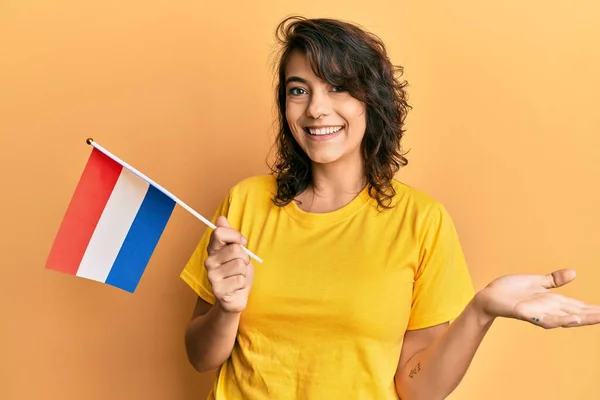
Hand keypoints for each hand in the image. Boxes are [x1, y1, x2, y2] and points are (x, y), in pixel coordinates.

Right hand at [204, 216, 253, 313]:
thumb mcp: (236, 251)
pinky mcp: (218, 290)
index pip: (219, 233)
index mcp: (213, 250)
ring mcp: (212, 277)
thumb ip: (230, 235)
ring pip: (239, 265)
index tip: (242, 242)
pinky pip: (240, 280)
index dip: (235, 235)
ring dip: (244, 271)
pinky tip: (236, 287)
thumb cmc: (237, 272)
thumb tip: (220, 218)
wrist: (236, 296)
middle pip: (235, 250)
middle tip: (241, 265)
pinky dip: (243, 284)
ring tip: (238, 276)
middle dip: (245, 258)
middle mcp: (209, 262)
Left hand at [474, 269, 599, 328]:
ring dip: (580, 319)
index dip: (593, 309)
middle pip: (575, 314)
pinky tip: (570, 319)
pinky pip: (543, 319)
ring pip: (562, 319)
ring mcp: (537, 313)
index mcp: (552, 302)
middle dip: (592, 316)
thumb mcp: (536, 282)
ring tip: (597, 317)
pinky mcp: (524, 313)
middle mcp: (547, 310)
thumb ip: (554, 280)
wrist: (489, 296)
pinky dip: (557, 320)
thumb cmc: (511, 290)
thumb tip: (573, 273)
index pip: (578, 306)